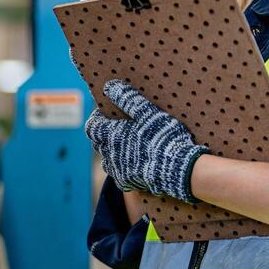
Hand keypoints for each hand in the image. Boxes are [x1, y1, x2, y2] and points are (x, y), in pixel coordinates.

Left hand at [84, 79, 207, 202]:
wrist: (177, 169)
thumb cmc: (163, 138)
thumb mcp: (148, 113)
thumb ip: (127, 99)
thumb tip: (110, 86)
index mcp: (111, 135)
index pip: (92, 126)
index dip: (97, 118)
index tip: (107, 112)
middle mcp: (109, 154)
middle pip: (98, 142)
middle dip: (106, 133)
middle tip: (121, 126)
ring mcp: (116, 170)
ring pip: (107, 158)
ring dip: (113, 150)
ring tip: (129, 143)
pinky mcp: (126, 182)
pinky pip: (118, 172)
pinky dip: (122, 165)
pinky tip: (136, 160)